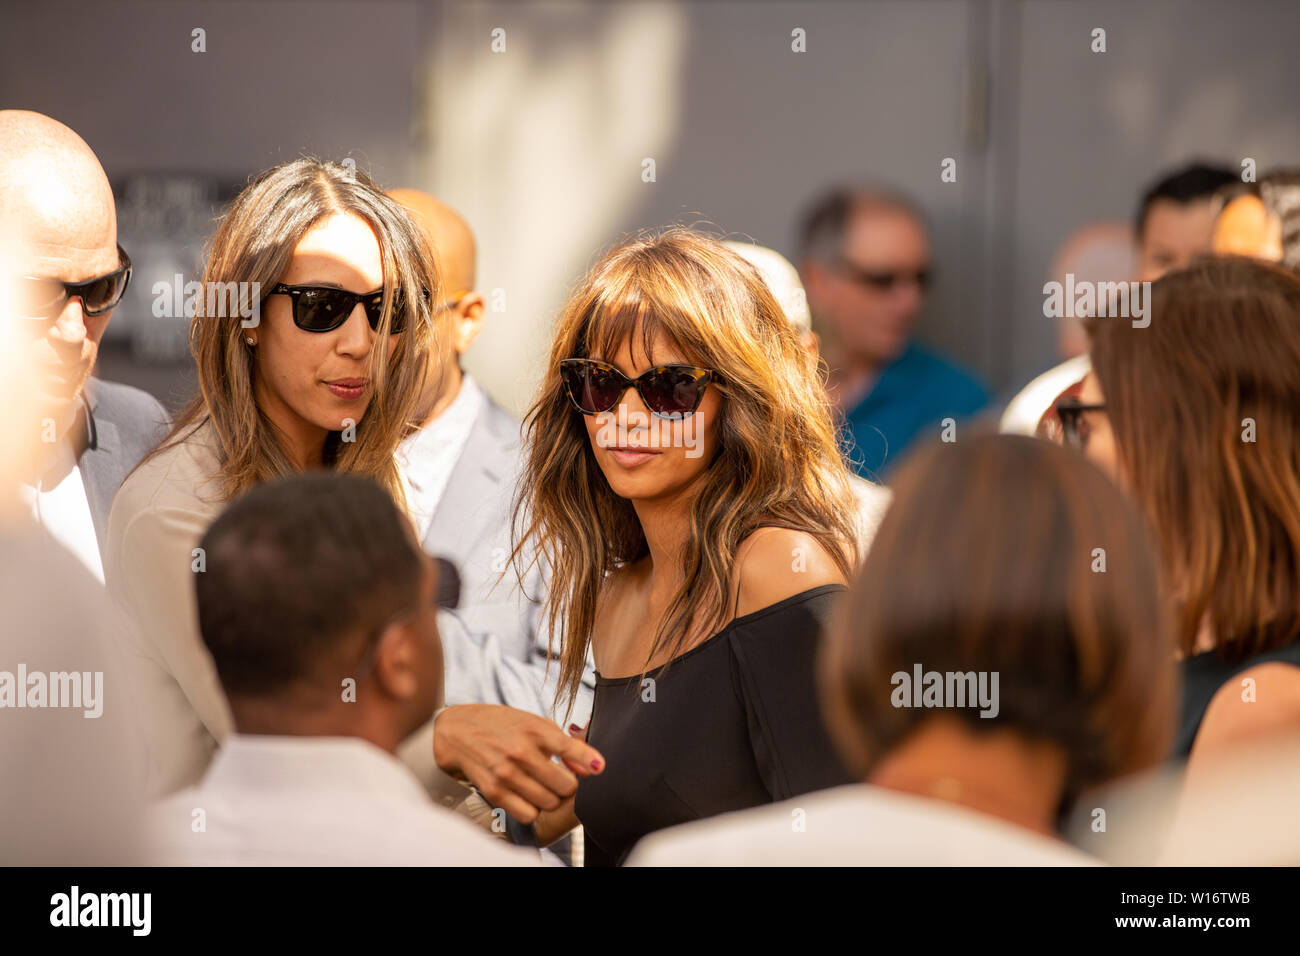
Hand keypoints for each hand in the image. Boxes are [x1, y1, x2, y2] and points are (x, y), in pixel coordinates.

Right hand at [432, 705, 604, 823]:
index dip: (590, 762)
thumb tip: (594, 767)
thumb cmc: (502, 725)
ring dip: (551, 799)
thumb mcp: (534, 723)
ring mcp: (507, 773)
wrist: (457, 731)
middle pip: (566, 786)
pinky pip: (528, 814)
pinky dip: (533, 809)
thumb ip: (565, 744)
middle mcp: (522, 751)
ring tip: (544, 787)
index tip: (598, 768)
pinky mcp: (494, 791)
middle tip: (561, 779)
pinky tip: (528, 796)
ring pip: (549, 803)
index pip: (572, 749)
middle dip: (568, 785)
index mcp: (535, 729)